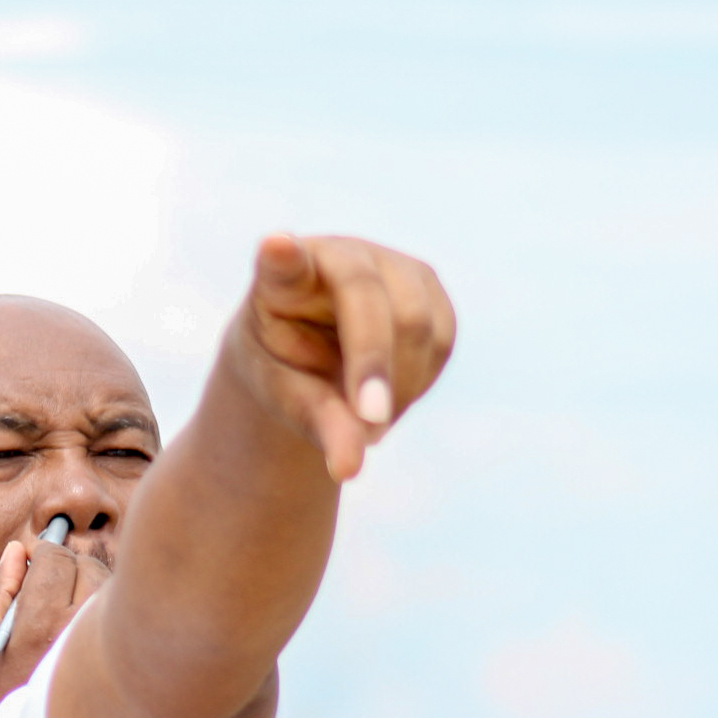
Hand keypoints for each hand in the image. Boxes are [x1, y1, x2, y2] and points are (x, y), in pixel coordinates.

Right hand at [0, 533, 112, 717]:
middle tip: (56, 589)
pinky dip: (116, 617)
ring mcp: (110, 652)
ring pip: (114, 590)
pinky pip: (129, 619)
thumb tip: (16, 552)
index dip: (45, 554)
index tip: (39, 561)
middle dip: (72, 569)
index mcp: (37, 629)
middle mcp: (81, 636)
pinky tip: (98, 639)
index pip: (55, 558)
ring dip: (97, 590)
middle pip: (90, 567)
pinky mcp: (129, 667)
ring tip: (75, 615)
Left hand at [224, 233, 455, 481]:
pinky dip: (421, 380)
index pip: (281, 263)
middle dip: (374, 369)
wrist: (314, 350)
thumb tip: (349, 469)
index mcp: (281, 278)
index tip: (275, 247)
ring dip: (402, 386)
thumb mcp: (289, 400)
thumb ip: (320, 425)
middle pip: (368, 301)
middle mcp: (338, 255)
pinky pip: (442, 339)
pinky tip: (393, 398)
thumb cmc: (287, 371)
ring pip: (419, 322)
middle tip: (371, 432)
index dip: (282, 256)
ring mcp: (389, 262)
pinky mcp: (427, 284)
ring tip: (370, 425)